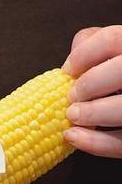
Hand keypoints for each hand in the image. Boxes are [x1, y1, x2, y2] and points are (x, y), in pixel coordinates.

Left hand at [62, 25, 121, 156]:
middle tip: (71, 96)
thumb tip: (69, 66)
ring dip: (93, 114)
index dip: (84, 54)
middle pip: (121, 71)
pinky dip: (96, 143)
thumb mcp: (112, 50)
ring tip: (72, 115)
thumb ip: (91, 45)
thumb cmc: (118, 71)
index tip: (67, 70)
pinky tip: (73, 137)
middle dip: (90, 84)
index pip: (113, 40)